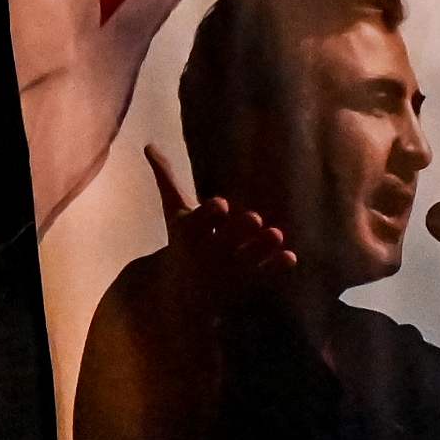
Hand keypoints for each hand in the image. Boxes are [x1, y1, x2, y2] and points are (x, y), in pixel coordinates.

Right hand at [147, 145, 296, 285]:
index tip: (222, 204)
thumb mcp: (174, 213)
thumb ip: (167, 179)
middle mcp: (210, 251)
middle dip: (240, 229)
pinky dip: (276, 267)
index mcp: (191, 233)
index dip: (211, 213)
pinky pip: (264, 275)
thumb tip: (149, 145)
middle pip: (227, 239)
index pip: (201, 221)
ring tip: (276, 235)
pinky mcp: (245, 283)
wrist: (178, 294)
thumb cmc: (182, 242)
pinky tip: (290, 257)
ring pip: (248, 258)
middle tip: (254, 218)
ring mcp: (229, 269)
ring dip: (262, 247)